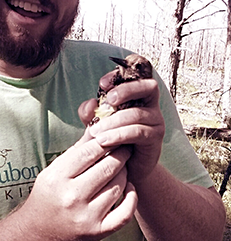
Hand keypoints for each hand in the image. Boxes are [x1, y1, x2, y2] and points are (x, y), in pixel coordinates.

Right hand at [17, 136, 137, 239]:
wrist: (38, 231)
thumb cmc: (47, 195)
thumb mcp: (54, 170)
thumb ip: (76, 151)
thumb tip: (95, 129)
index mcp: (58, 178)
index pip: (89, 152)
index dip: (105, 140)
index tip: (113, 134)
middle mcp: (72, 197)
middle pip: (107, 168)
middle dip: (120, 153)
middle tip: (124, 146)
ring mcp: (86, 216)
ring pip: (117, 186)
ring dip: (124, 171)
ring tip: (124, 164)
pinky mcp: (98, 232)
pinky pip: (125, 213)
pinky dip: (131, 197)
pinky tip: (129, 186)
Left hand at [78, 70, 164, 184]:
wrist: (124, 169)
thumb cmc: (111, 141)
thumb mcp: (96, 125)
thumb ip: (90, 113)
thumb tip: (90, 103)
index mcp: (136, 95)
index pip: (135, 76)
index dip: (120, 76)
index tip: (102, 84)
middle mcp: (149, 105)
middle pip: (147, 87)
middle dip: (126, 90)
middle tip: (107, 101)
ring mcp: (155, 120)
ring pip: (136, 113)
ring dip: (113, 121)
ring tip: (95, 132)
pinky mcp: (155, 138)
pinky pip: (138, 132)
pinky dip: (118, 135)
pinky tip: (104, 140)